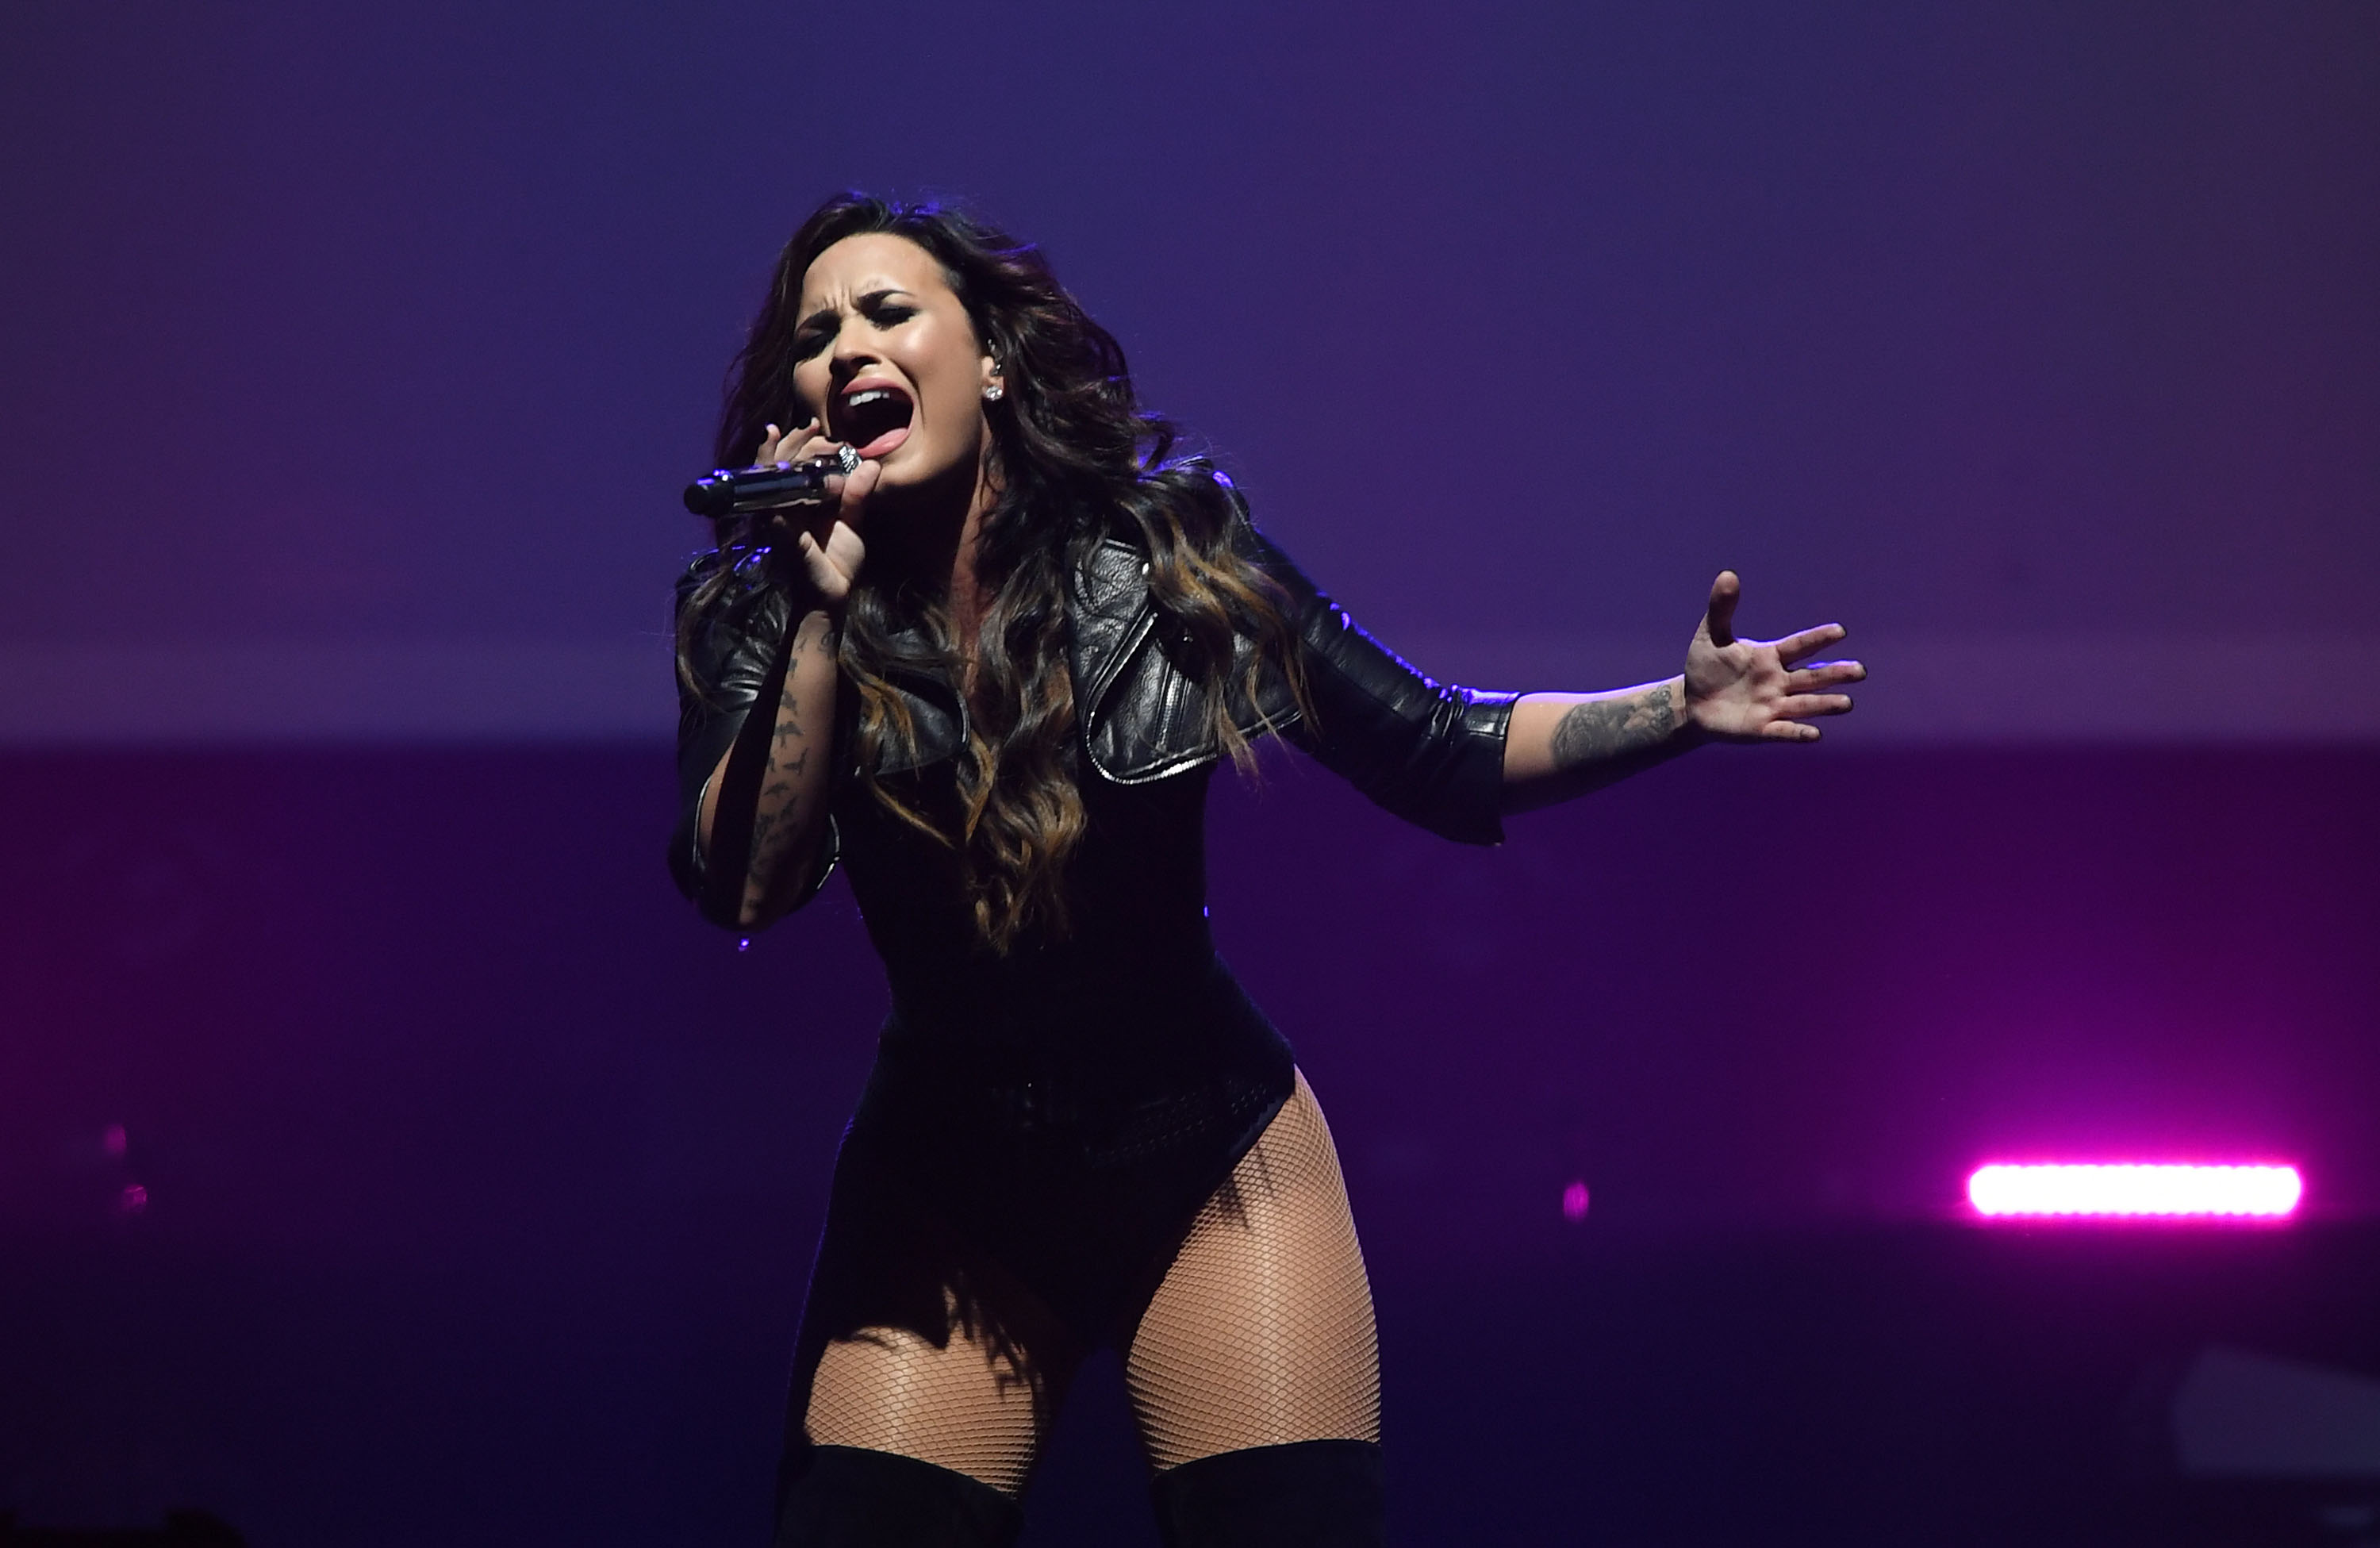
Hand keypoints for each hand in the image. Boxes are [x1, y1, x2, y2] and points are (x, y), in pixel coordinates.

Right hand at [750, 418, 875, 609]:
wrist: (832, 595)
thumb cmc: (837, 561)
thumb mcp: (852, 522)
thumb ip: (857, 494)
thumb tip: (872, 464)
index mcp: (801, 502)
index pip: (791, 466)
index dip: (796, 443)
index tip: (812, 425)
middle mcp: (786, 507)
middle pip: (775, 466)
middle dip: (789, 442)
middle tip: (808, 426)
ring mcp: (780, 520)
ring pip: (769, 481)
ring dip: (779, 457)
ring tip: (788, 435)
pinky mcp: (784, 535)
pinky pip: (775, 510)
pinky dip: (778, 489)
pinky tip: (783, 472)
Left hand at [1681, 571, 1862, 741]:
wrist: (1692, 703)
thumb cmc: (1707, 668)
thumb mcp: (1711, 636)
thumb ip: (1721, 609)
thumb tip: (1727, 574)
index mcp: (1771, 657)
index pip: (1799, 646)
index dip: (1818, 639)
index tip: (1839, 631)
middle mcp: (1779, 682)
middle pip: (1812, 678)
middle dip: (1835, 674)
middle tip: (1859, 671)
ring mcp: (1773, 706)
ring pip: (1805, 705)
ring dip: (1825, 705)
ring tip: (1847, 704)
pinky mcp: (1762, 729)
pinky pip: (1784, 731)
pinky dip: (1798, 733)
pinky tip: (1815, 734)